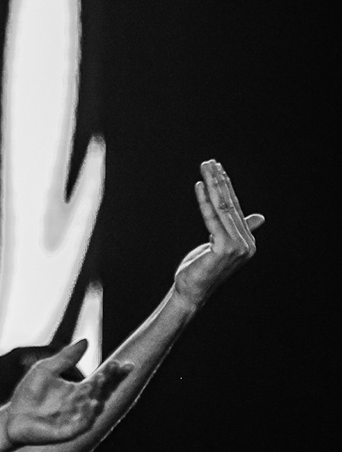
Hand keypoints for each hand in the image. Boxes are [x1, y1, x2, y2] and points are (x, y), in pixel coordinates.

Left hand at [2, 343, 130, 446]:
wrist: (13, 417)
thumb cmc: (29, 393)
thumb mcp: (46, 370)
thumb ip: (66, 358)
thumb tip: (87, 340)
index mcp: (79, 391)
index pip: (101, 380)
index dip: (112, 373)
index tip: (123, 362)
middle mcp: (81, 405)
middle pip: (100, 392)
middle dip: (108, 381)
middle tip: (113, 368)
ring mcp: (76, 419)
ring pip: (93, 408)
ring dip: (97, 396)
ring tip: (98, 382)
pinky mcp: (67, 432)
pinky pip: (81, 425)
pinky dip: (87, 415)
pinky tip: (91, 404)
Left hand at [172, 160, 262, 309]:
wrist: (192, 290)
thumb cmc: (203, 267)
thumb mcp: (222, 244)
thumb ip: (239, 229)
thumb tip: (259, 217)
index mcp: (247, 241)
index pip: (236, 207)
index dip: (226, 187)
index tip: (218, 168)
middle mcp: (246, 243)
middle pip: (230, 205)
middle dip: (219, 181)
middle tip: (210, 162)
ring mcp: (237, 247)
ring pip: (222, 208)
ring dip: (213, 185)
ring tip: (205, 167)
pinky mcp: (223, 248)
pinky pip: (211, 218)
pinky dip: (204, 200)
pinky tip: (199, 185)